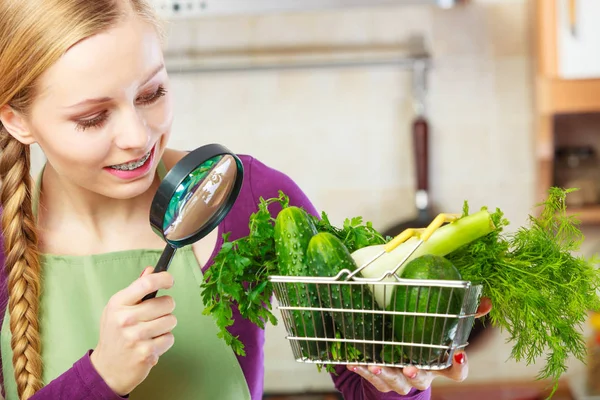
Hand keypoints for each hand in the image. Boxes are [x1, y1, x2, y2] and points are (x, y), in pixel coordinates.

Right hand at [90, 267, 176, 395]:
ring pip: (171, 320)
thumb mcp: (118, 309)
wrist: (107, 369)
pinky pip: (170, 338)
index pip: (146, 283)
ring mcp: (136, 337)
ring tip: (151, 331)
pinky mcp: (146, 352)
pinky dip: (164, 341)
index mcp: (118, 303)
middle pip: (167, 302)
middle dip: (166, 307)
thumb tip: (151, 270)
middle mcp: (126, 319)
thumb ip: (136, 289)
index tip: (169, 280)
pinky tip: (151, 344)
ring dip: (166, 325)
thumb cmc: (115, 334)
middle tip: (156, 315)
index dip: (163, 278)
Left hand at [348, 296, 492, 394]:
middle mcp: (422, 375)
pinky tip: (354, 362)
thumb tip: (487, 301)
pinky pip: (372, 379)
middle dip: (417, 374)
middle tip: (410, 366)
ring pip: (395, 383)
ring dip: (385, 374)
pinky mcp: (381, 381)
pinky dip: (363, 371)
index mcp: (439, 365)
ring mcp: (401, 380)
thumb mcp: (442, 327)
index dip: (459, 367)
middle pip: (422, 380)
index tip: (459, 354)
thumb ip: (463, 314)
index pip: (456, 372)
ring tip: (375, 365)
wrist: (399, 363)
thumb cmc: (425, 341)